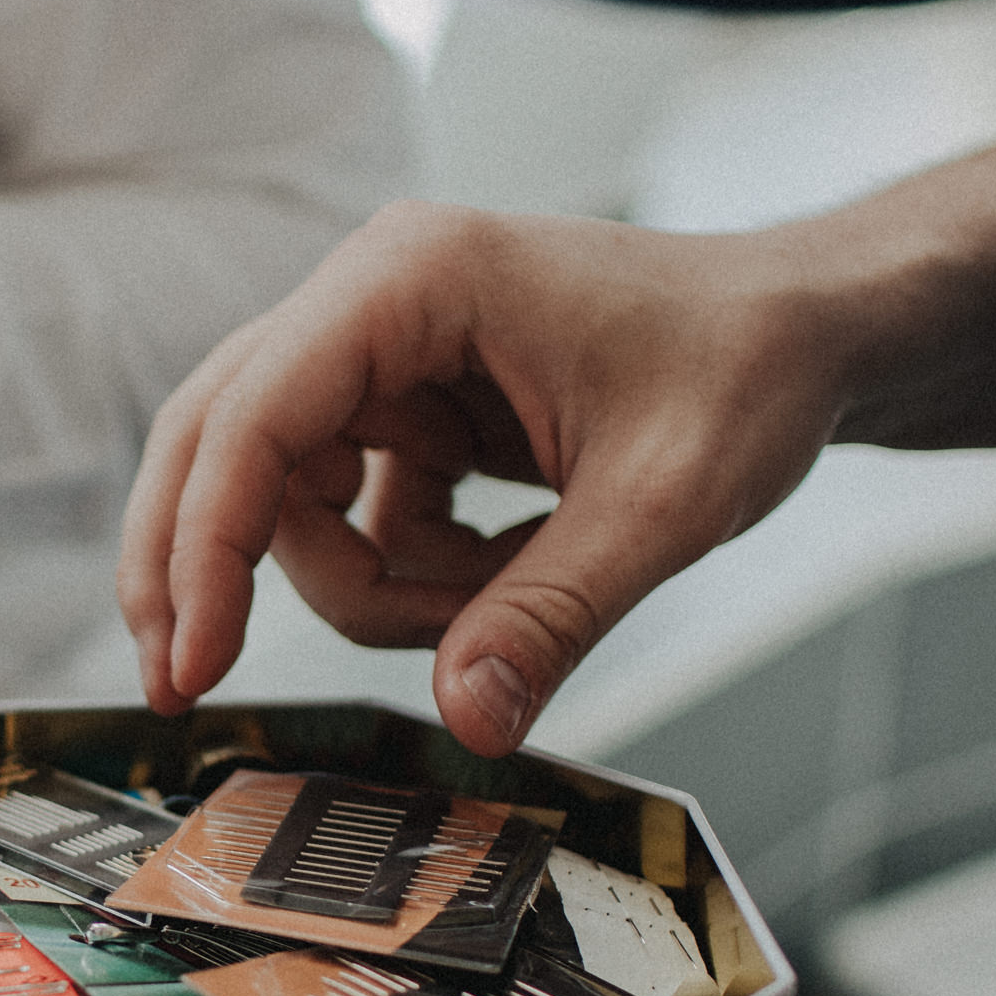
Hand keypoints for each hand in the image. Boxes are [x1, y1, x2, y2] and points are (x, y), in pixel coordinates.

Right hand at [117, 202, 848, 755]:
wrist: (809, 333)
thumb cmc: (749, 364)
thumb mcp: (666, 503)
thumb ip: (556, 612)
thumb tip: (467, 717)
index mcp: (413, 277)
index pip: (253, 417)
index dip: (206, 548)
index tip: (195, 664)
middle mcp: (373, 300)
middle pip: (217, 443)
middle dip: (205, 571)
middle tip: (186, 687)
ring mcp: (383, 358)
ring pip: (284, 501)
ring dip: (366, 587)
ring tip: (491, 600)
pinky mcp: (406, 413)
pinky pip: (351, 523)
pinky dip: (409, 580)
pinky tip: (502, 569)